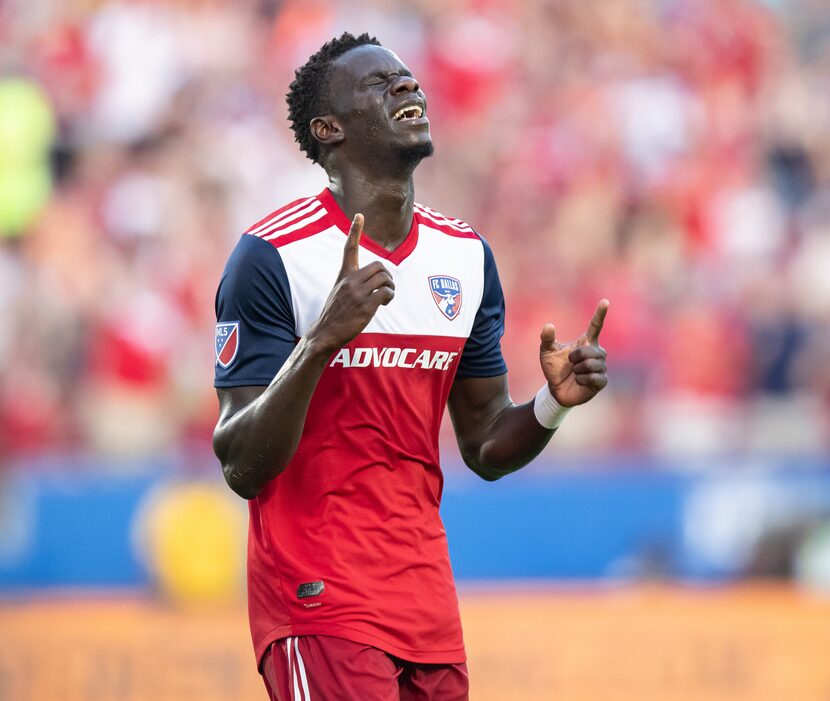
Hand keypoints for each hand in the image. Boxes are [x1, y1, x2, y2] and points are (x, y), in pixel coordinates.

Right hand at [307, 214, 394, 353]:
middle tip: (385, 287)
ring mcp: (358, 293)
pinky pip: (386, 292)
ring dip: (390, 287)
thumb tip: (371, 282)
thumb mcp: (339, 292)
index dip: (354, 230)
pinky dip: (389, 297)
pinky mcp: (366, 305)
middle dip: (387, 275)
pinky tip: (384, 303)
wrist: (324, 332)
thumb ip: (352, 283)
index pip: (349, 248)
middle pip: (378, 265)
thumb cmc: (334, 314)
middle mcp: (350, 281)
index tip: (359, 215)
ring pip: (385, 278)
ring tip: (385, 297)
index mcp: (343, 275)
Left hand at [539, 300, 608, 407]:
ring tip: (575, 373)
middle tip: (571, 364)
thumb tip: (549, 325)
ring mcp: (601, 367)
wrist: (556, 390)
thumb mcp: (546, 352)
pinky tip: (579, 381)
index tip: (605, 301)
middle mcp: (597, 352)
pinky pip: (593, 377)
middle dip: (575, 358)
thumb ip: (547, 338)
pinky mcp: (602, 381)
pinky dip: (581, 380)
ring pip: (591, 364)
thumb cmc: (555, 369)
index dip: (600, 314)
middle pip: (588, 351)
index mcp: (586, 342)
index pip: (595, 325)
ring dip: (577, 370)